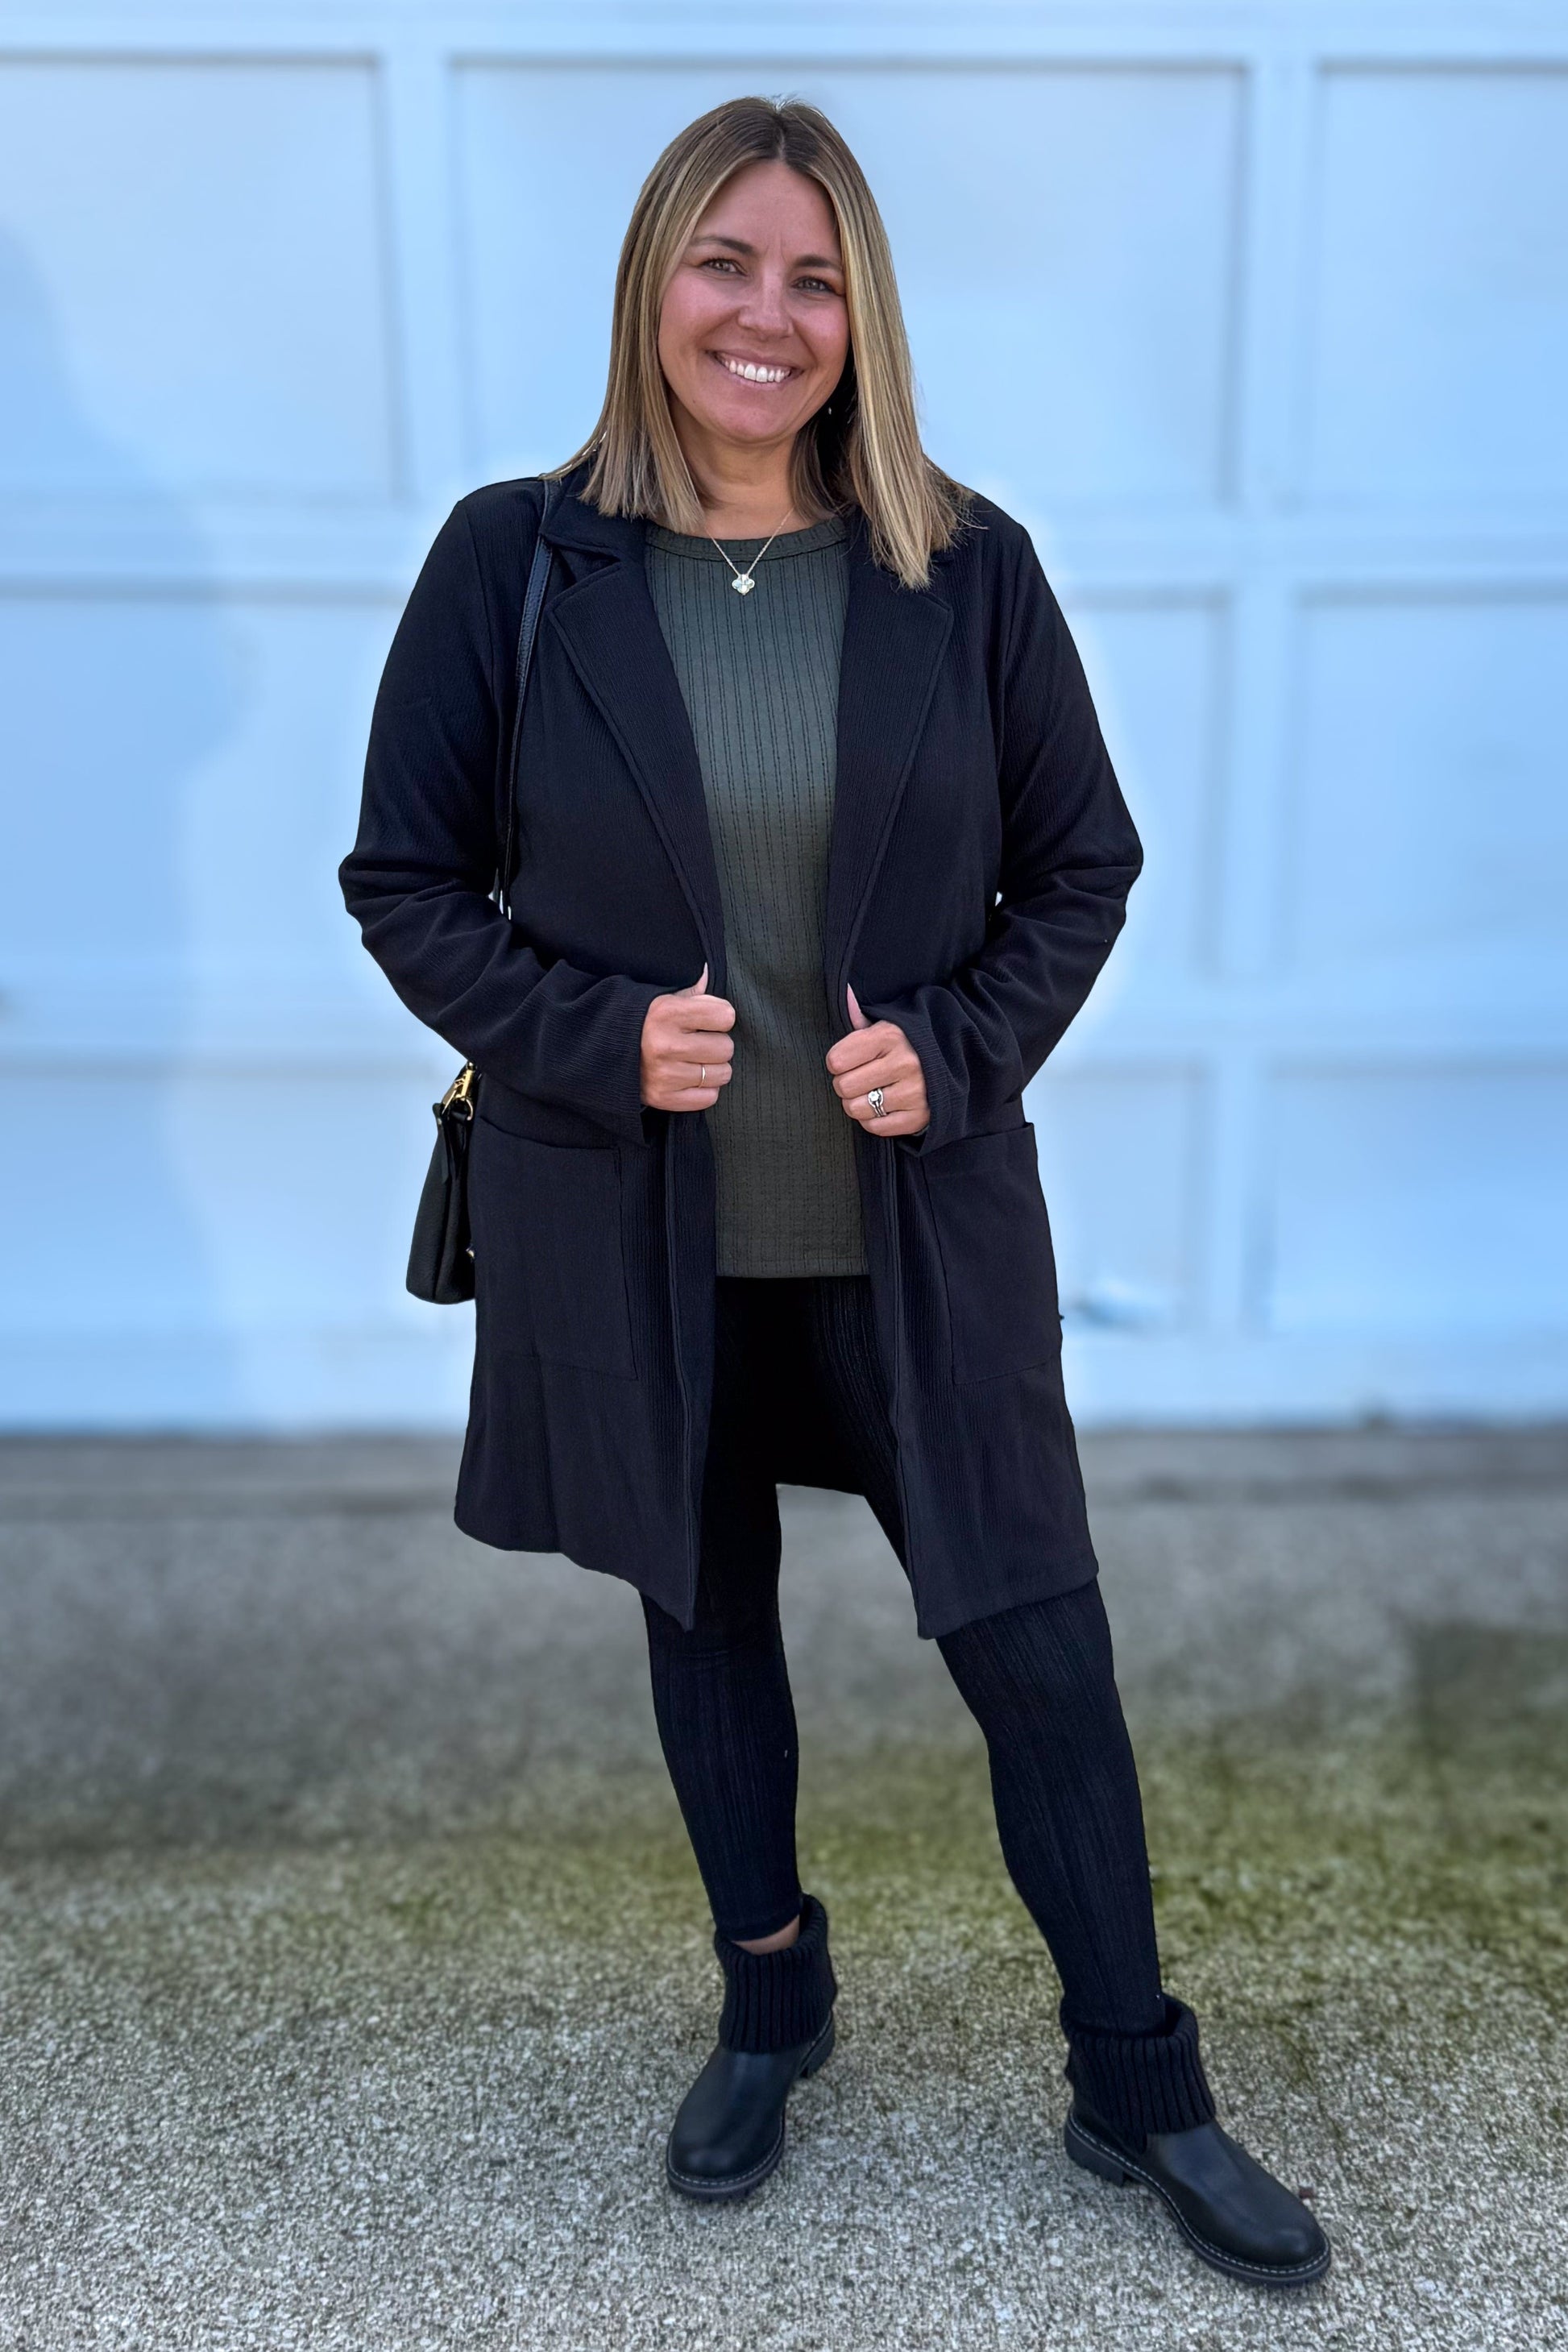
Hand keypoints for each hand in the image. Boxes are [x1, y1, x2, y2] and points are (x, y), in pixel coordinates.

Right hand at [640, 964, 735, 1110]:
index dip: (719, 1017)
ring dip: (713, 1067)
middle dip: (716, 1043)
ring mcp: (664, 1075)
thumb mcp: (660, 998)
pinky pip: (708, 1097)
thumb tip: (709, 973)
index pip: (726, 1016)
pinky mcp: (663, 1098)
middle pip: (726, 1047)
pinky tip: (689, 1077)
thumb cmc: (638, 1021)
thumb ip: (690, 991)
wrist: (599, 1051)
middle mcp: (666, 1045)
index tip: (707, 1020)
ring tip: (694, 1060)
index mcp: (666, 1012)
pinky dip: (704, 1089)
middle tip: (698, 1042)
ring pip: (721, 1074)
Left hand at [825, 986, 928, 1137]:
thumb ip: (859, 1016)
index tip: (850, 1061)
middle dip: (846, 1085)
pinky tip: (884, 1107)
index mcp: (890, 1037)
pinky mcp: (919, 1116)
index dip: (837, 1062)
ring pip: (856, 1110)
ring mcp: (914, 1092)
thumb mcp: (886, 1025)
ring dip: (859, 1104)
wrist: (952, 1062)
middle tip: (860, 1079)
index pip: (836, 1060)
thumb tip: (844, 991)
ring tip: (872, 1093)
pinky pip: (875, 1127)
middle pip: (843, 1087)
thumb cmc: (907, 1045)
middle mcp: (904, 1063)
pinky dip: (873, 1120)